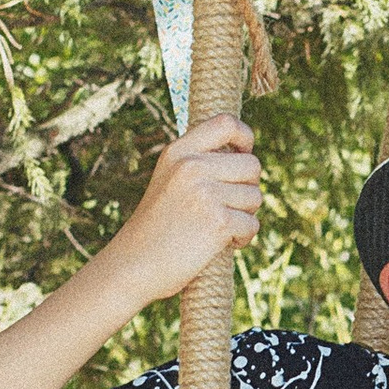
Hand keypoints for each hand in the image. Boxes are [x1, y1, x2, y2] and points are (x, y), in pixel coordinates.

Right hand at [110, 116, 260, 302]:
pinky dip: (242, 238)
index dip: (245, 136)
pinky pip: (252, 225)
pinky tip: (222, 244)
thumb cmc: (156, 227)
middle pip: (252, 165)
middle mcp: (191, 167)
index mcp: (178, 151)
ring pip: (255, 197)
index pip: (226, 123)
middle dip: (248, 188)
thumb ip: (200, 163)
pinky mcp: (218, 222)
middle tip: (227, 207)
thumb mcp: (169, 180)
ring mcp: (205, 193)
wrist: (133, 266)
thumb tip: (246, 154)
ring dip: (245, 216)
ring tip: (218, 228)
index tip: (244, 154)